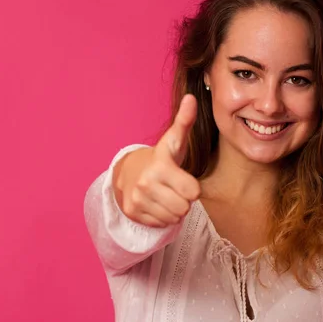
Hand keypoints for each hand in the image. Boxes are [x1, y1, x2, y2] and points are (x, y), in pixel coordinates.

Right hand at [116, 94, 200, 227]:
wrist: (129, 171)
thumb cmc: (161, 158)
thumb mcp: (174, 141)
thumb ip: (185, 121)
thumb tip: (192, 98)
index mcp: (161, 166)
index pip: (193, 192)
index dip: (192, 188)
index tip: (183, 180)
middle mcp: (147, 183)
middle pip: (184, 208)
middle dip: (183, 201)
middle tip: (174, 189)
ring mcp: (137, 199)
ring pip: (173, 218)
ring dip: (173, 210)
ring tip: (165, 196)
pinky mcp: (132, 212)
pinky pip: (160, 223)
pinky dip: (161, 217)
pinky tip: (156, 203)